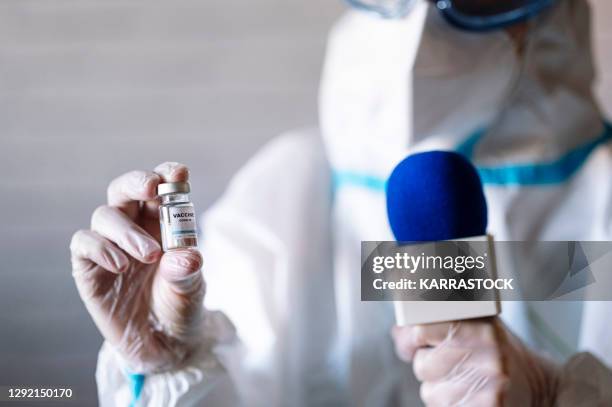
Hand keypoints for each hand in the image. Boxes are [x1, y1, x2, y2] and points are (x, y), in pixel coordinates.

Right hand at [70, 162, 204, 372]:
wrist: (163, 344)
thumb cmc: (179, 306)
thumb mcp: (191, 289)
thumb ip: (187, 270)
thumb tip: (188, 255)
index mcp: (162, 222)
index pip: (160, 188)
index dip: (166, 174)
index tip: (178, 173)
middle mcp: (134, 227)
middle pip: (124, 190)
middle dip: (137, 182)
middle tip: (153, 187)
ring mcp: (110, 246)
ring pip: (105, 215)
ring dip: (127, 231)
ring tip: (150, 255)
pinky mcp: (88, 268)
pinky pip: (83, 243)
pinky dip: (100, 248)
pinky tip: (120, 266)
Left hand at [392, 318, 558, 405]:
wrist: (541, 387)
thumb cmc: (500, 352)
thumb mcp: (478, 324)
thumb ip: (439, 320)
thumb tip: (400, 332)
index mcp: (482, 329)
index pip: (421, 331)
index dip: (411, 339)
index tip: (413, 343)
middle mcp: (486, 358)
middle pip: (422, 365)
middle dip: (428, 365)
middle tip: (450, 362)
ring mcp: (488, 389)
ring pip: (430, 392)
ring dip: (438, 388)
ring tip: (463, 380)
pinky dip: (449, 404)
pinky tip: (468, 395)